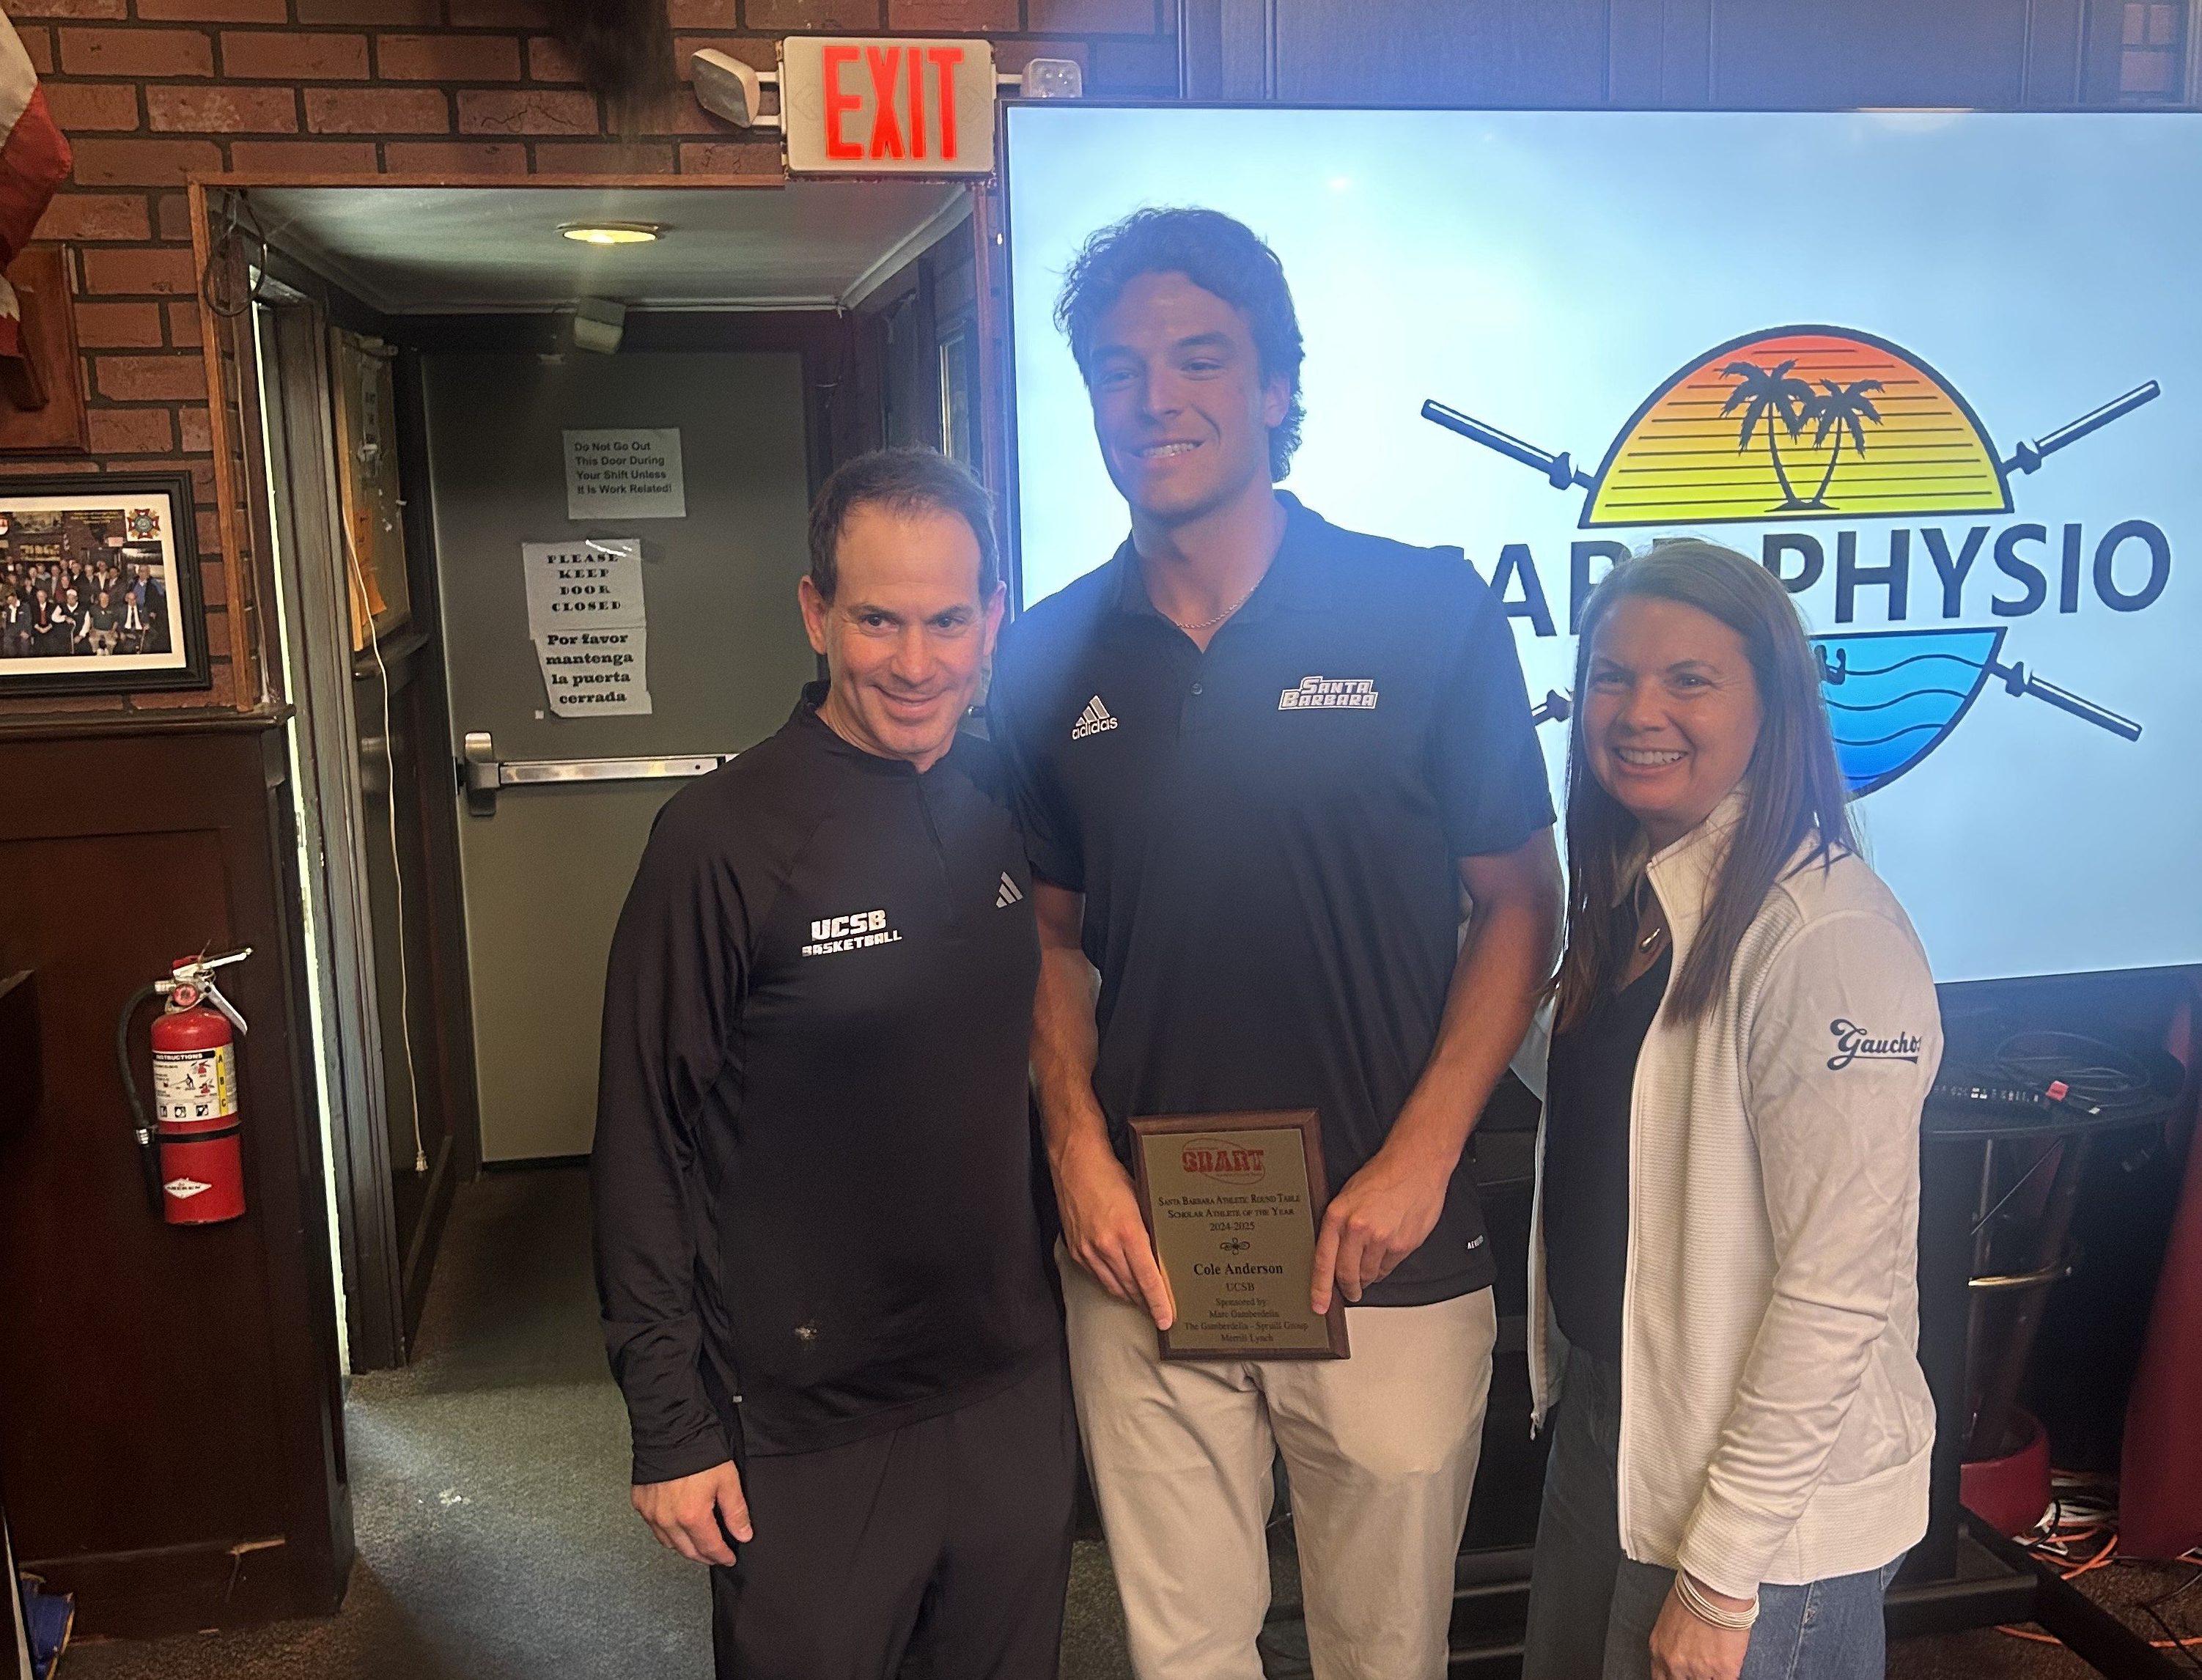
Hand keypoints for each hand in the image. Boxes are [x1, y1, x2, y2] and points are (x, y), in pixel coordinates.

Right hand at [632, 1460, 751, 1565]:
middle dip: (704, 1557)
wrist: (669, 1429)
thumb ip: (736, 1511)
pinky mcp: (640, 1503)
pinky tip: (676, 1526)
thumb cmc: (699, 1451)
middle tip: (715, 1555)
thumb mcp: (727, 1479)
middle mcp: (668, 1520)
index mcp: (692, 1517)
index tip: (729, 1559)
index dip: (722, 1556)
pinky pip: (654, 1528)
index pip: (710, 1548)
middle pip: (688, 1551)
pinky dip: (667, 1532)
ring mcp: (651, 1513)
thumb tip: (743, 1534)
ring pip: (669, 1543)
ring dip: (684, 1547)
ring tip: (697, 1543)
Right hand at [1054, 1133, 1173, 1329]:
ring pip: (1113, 1286)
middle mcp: (1106, 1246)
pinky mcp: (1075, 1250)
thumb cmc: (1110, 1175)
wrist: (1076, 1163)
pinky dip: (1111, 1283)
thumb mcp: (1141, 1200)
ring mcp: (1088, 1250)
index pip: (1147, 1279)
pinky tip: (1121, 1282)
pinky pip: (1097, 1276)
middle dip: (1147, 1303)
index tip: (1166, 1320)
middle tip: (1160, 1312)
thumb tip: (1163, 1252)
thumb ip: (1150, 1229)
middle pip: (1131, 1288)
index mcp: (1128, 1232)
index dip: (1159, 1303)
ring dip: (1130, 1296)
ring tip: (1143, 1302)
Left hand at [1310, 1140, 1450, 1311]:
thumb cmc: (1382, 1176)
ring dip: (1368, 1276)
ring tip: (1369, 1266)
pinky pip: (1389, 1268)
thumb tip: (1333, 1254)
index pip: (1323, 1260)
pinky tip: (1387, 1253)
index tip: (1318, 1304)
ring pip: (1369, 1274)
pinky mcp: (1402, 1245)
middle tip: (1350, 1292)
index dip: (1319, 1288)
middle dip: (1349, 1288)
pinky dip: (1386, 1267)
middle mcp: (1357, 1228)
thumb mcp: (1348, 1196)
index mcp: (1337, 1215)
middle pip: (1347, 1274)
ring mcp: (1381, 1238)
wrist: (1415, 1164)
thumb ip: (1339, 1225)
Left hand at [1649, 1575, 1751, 1679]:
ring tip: (1713, 1664)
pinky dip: (1725, 1677)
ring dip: (1708, 1676)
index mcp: (1659, 1650)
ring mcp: (1698, 1671)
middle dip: (1688, 1678)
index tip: (1680, 1675)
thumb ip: (1672, 1643)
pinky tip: (1727, 1670)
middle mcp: (1675, 1664)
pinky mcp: (1723, 1671)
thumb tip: (1681, 1653)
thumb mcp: (1669, 1621)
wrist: (1715, 1587)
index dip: (1672, 1678)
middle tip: (1699, 1669)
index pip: (1660, 1679)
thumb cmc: (1694, 1594)